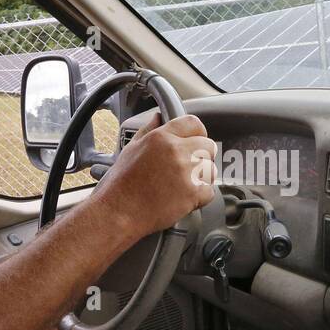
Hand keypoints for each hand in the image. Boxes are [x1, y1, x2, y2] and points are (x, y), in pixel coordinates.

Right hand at [92, 113, 216, 240]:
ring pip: (211, 170)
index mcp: (162, 137)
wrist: (118, 211)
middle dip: (202, 156)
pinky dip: (200, 197)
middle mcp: (177, 151)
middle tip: (189, 168)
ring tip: (183, 185)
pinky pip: (209, 192)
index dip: (197, 134)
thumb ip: (147, 130)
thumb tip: (157, 117)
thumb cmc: (120, 184)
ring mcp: (187, 172)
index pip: (194, 123)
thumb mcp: (130, 149)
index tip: (195, 142)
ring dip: (202, 178)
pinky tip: (184, 198)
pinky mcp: (192, 194)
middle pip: (208, 146)